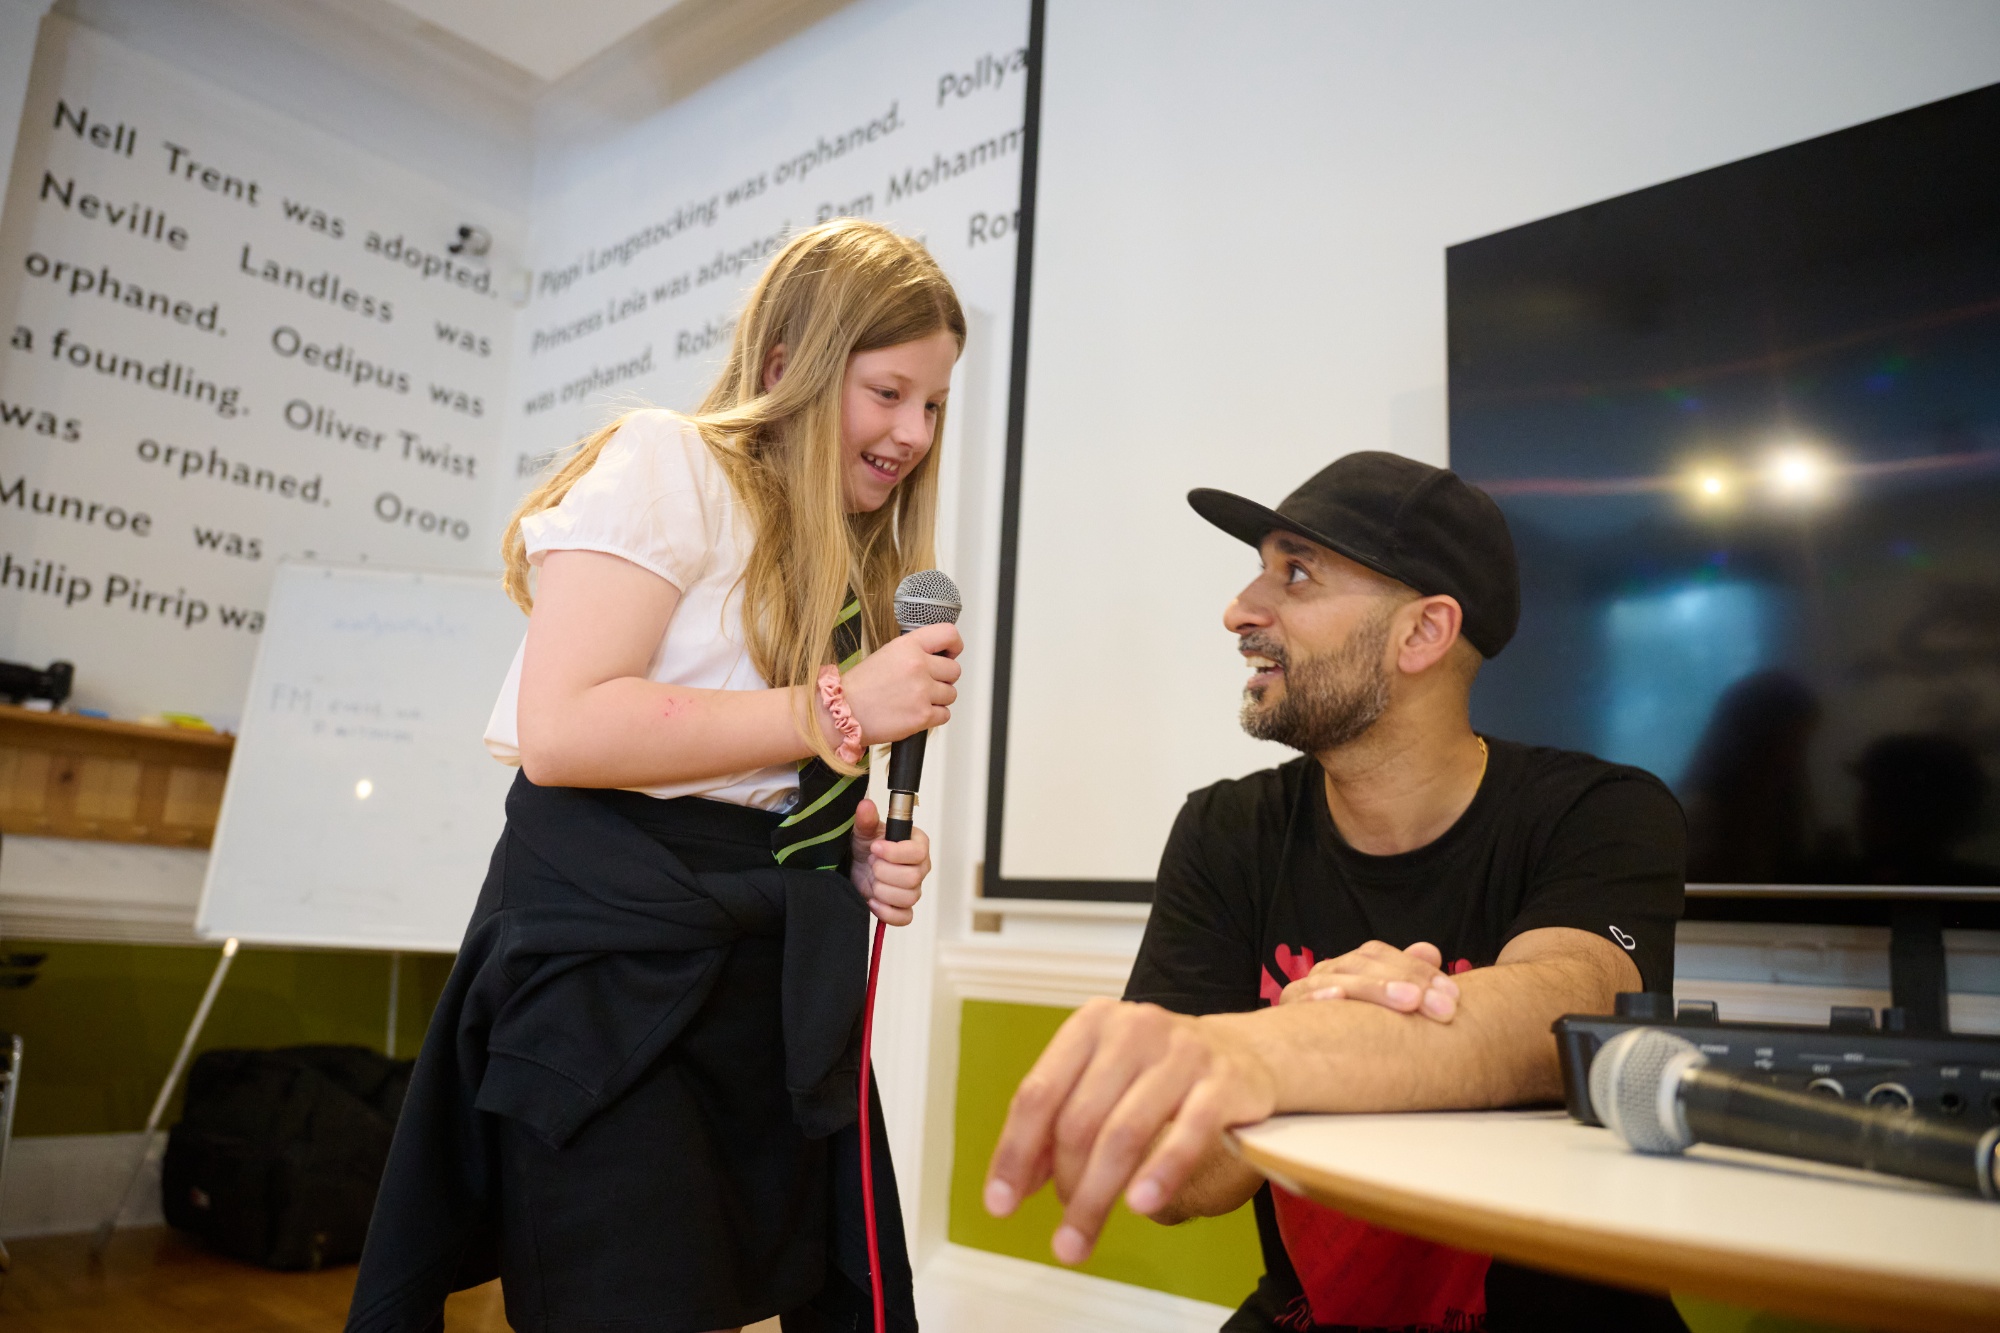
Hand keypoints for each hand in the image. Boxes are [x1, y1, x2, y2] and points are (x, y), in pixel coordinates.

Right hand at [839, 623, 961, 744]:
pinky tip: (915, 712)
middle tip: (924, 684)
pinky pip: (945, 714)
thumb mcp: (887, 654)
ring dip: (938, 699)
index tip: (951, 653)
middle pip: (954, 670)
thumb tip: (941, 657)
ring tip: (915, 700)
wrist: (843, 712)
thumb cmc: (860, 687)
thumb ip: (915, 652)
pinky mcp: (922, 716)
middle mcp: (918, 666)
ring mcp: (922, 691)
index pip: (949, 634)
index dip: (954, 645)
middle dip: (943, 679)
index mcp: (908, 646)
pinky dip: (933, 716)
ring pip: (951, 694)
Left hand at [848, 798, 927, 925]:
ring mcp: (914, 889)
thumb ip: (866, 819)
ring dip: (883, 891)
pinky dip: (886, 912)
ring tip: (871, 880)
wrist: (856, 865)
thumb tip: (866, 805)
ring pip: (909, 898)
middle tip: (871, 863)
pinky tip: (872, 900)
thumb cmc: (866, 844)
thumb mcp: (863, 830)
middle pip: (913, 878)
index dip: (895, 853)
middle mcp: (921, 867)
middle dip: (884, 872)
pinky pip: (905, 917)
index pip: (917, 853)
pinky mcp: (903, 908)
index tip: (875, 848)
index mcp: (917, 845)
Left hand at [983, 998, 1275, 1264]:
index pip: (1039, 1092)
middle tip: (1064, 1235)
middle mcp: (1133, 1029)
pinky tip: (1141, 1205)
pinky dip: (1160, 1172)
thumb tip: (1017, 1183)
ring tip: (1082, 1238)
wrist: (1244, 1052)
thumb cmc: (1158, 1071)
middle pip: (1080, 1120)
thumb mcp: (1102, 1080)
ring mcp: (1181, 1052)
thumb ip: (1059, 1123)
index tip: (1001, 1204)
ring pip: (1124, 1133)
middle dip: (1065, 1186)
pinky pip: (1187, 1133)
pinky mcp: (1224, 1081)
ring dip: (1097, 1195)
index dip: (1015, 1152)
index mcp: (1091, 1024)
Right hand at [1278, 940, 1459, 1020]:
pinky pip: (1301, 1000)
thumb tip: (1430, 950)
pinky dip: (1319, 997)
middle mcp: (1325, 973)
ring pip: (1338, 978)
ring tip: (1410, 1001)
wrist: (1293, 1055)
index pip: (1378, 953)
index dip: (1417, 968)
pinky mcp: (1286, 1014)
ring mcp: (1303, 991)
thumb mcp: (1387, 1004)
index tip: (1453, 994)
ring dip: (1375, 987)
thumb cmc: (1354, 1032)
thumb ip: (1407, 975)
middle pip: (1362, 963)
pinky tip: (1339, 998)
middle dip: (1407, 980)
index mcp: (1347, 966)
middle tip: (1443, 1006)